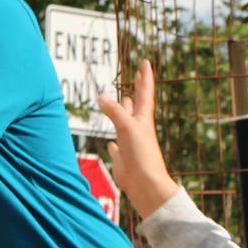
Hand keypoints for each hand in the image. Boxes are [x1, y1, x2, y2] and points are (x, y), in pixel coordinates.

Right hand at [96, 60, 179, 216]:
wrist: (146, 185)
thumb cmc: (142, 156)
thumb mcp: (128, 128)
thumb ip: (115, 112)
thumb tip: (102, 97)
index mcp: (143, 120)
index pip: (144, 93)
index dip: (145, 78)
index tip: (145, 62)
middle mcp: (138, 129)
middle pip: (136, 106)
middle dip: (135, 91)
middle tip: (136, 77)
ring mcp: (131, 143)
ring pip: (126, 123)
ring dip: (124, 112)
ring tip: (123, 101)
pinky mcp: (124, 157)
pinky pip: (117, 147)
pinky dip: (114, 143)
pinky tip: (111, 143)